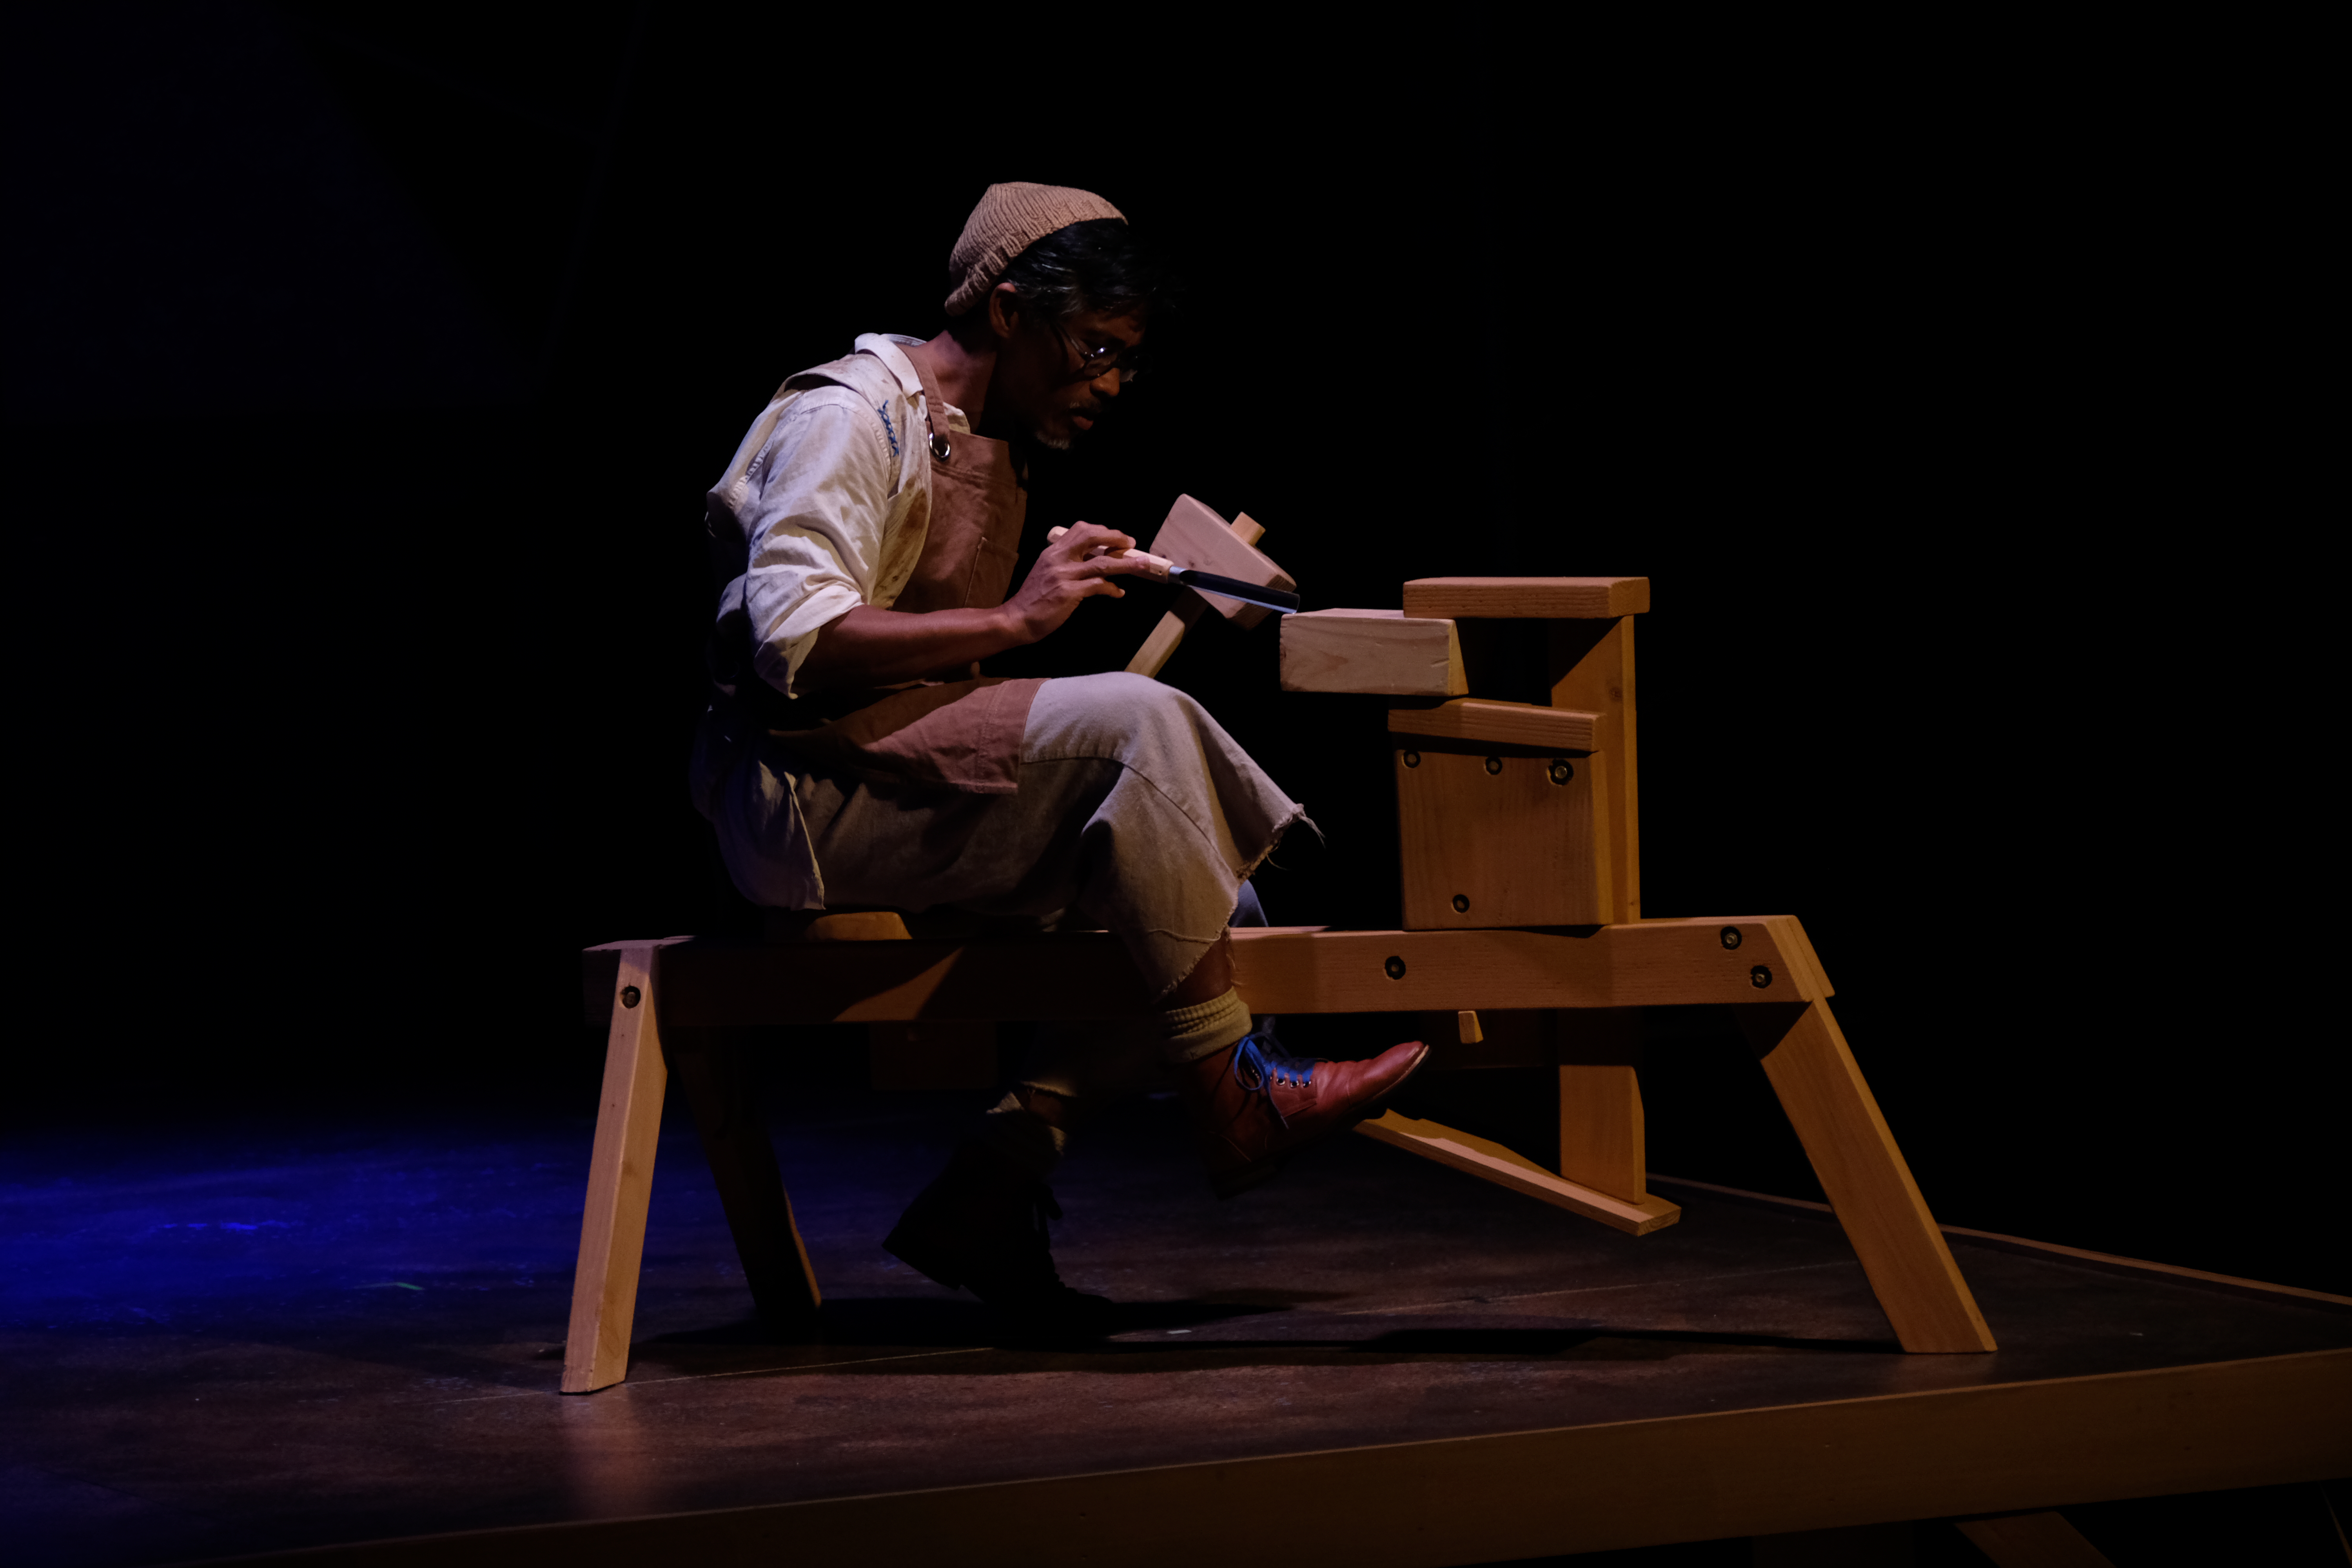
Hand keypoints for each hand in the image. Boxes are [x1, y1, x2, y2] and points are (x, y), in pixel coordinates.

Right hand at [1003, 522, 1157, 642]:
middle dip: (1115, 538)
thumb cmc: (1033, 599)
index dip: (1102, 530)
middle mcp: (1058, 558)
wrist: (1017, 619)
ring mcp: (1064, 575)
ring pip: (1102, 563)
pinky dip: (1112, 588)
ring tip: (1142, 564)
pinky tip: (1119, 592)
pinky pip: (1098, 586)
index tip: (1116, 538)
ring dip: (1126, 564)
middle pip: (1092, 536)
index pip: (1080, 529)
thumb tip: (1092, 561)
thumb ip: (1065, 563)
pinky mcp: (1068, 593)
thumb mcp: (1046, 572)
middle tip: (1131, 544)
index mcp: (1053, 551)